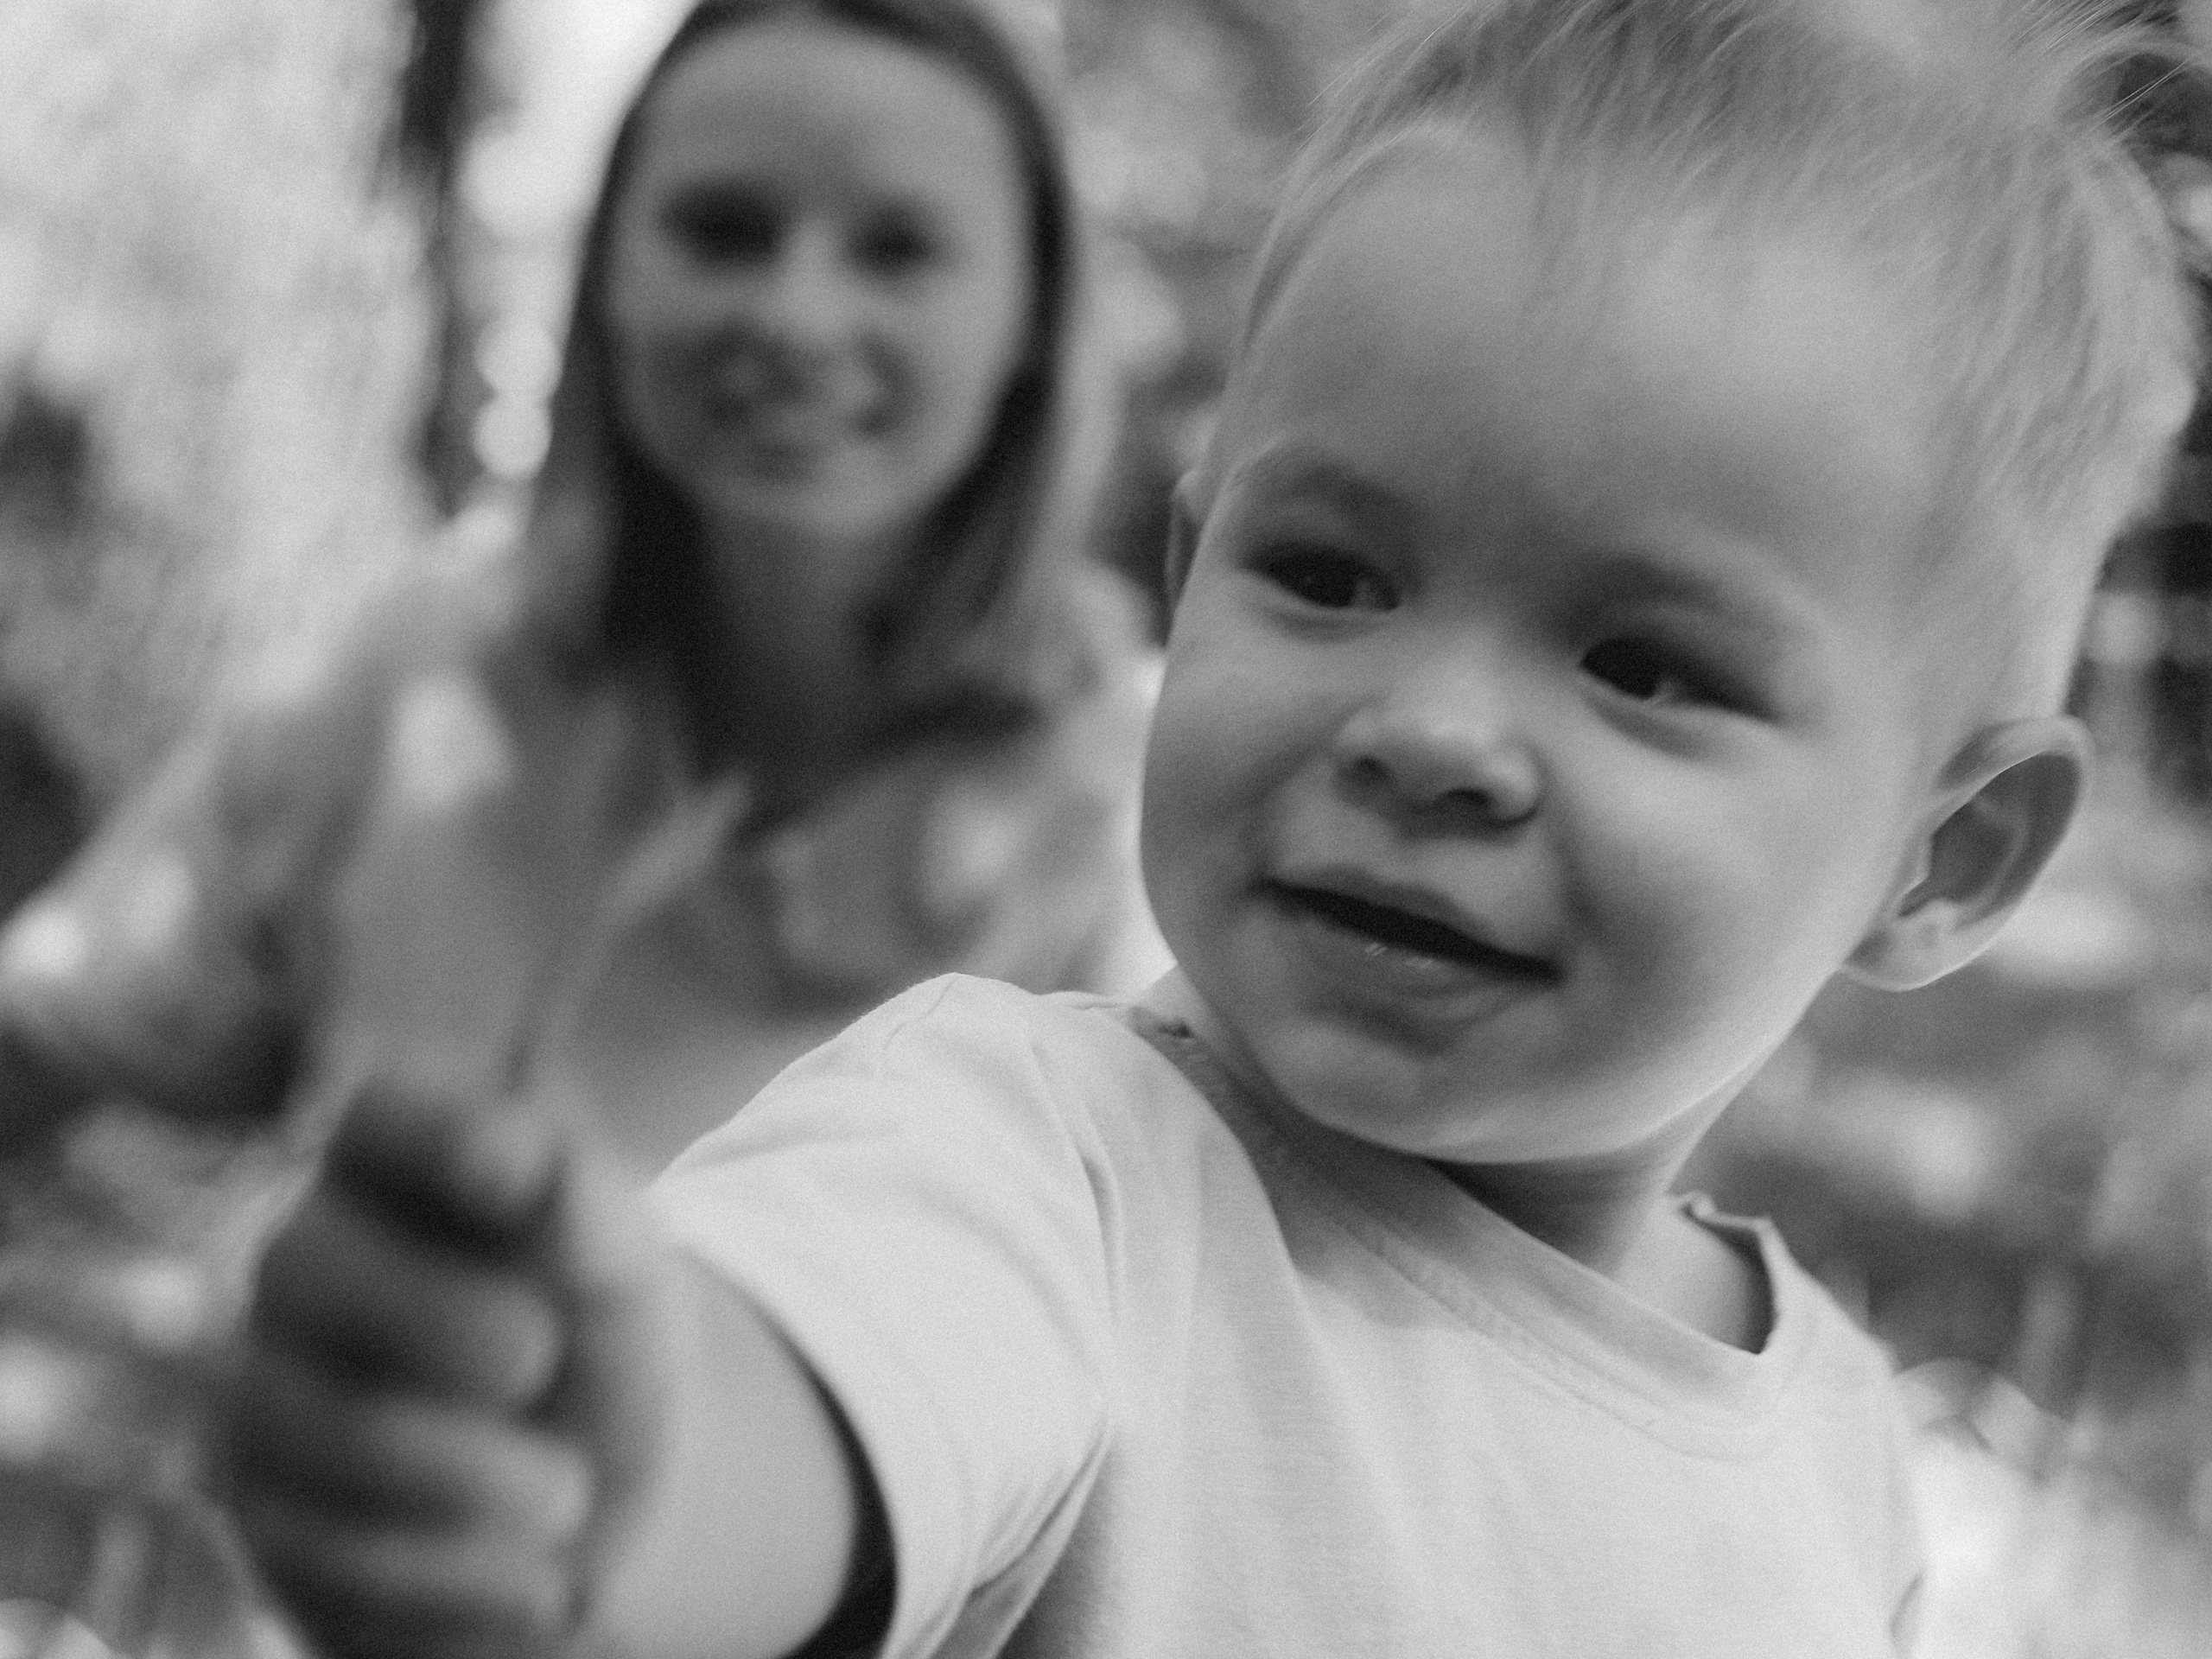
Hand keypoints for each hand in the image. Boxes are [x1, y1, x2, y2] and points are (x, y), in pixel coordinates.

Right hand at [225, 1079, 668, 1658]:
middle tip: (539, 1355)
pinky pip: (342, 1555)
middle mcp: (304, 1267)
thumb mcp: (625, 1276)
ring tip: (569, 1494)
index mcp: (398, 1172)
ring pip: (332, 1425)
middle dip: (441, 1318)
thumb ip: (587, 1209)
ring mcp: (265, 1393)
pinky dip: (471, 1578)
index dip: (430, 1129)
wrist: (595, 1508)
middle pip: (303, 1264)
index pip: (375, 1115)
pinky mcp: (267, 1523)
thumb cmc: (604, 1348)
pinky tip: (541, 1583)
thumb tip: (531, 1155)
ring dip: (484, 1477)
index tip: (516, 1164)